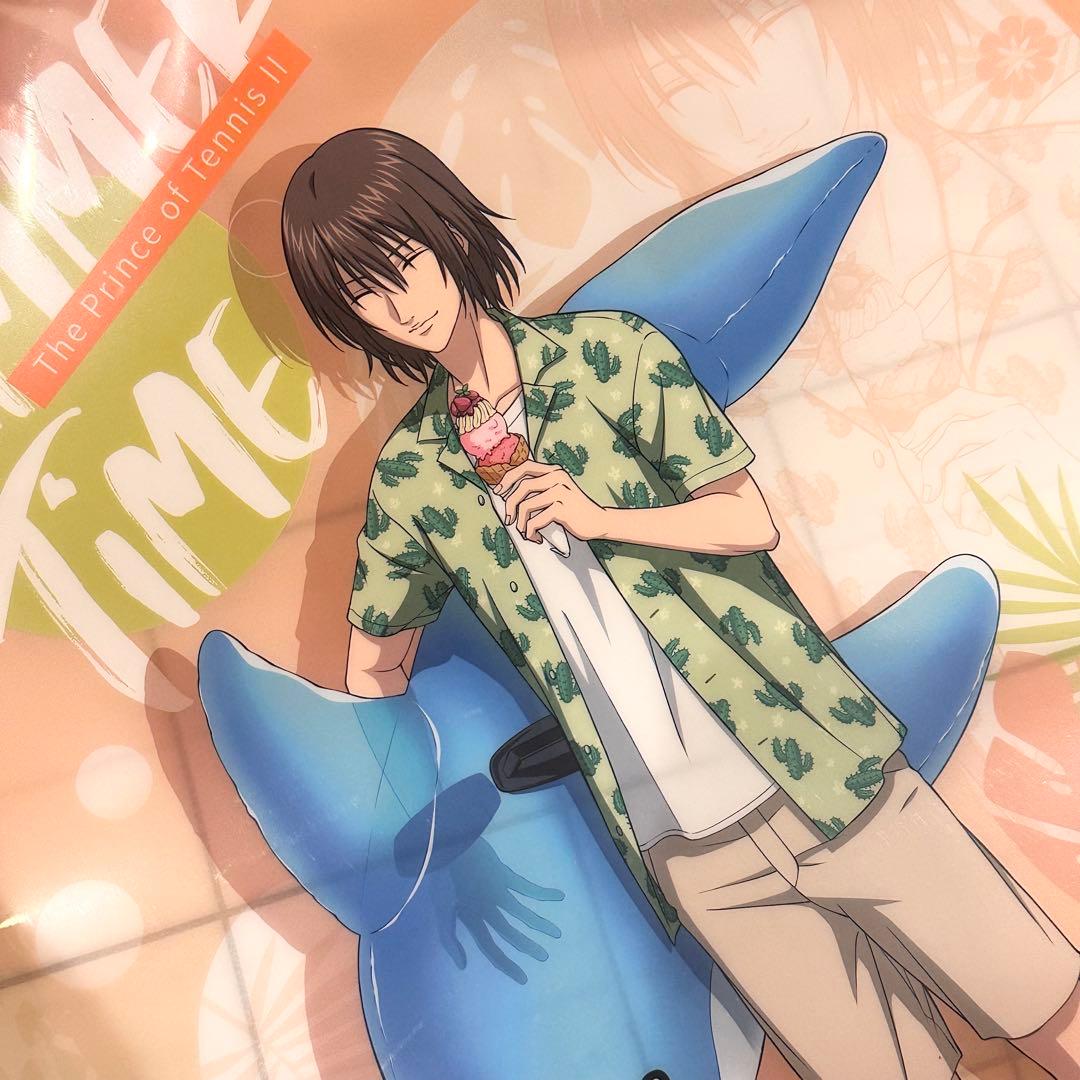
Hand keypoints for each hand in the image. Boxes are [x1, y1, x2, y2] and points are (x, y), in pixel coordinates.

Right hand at [435, 837, 563, 984]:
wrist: (448, 844)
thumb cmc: (443, 879)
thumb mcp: (442, 912)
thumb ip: (450, 939)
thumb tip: (463, 966)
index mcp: (470, 920)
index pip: (491, 947)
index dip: (506, 964)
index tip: (524, 979)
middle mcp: (486, 909)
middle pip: (509, 932)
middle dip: (526, 945)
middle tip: (544, 955)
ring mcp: (496, 891)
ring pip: (521, 912)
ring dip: (538, 922)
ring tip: (556, 933)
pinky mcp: (503, 874)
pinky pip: (526, 887)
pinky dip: (542, 893)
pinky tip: (559, 897)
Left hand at [493, 460, 607, 542]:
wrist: (599, 521)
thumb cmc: (573, 509)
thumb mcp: (557, 492)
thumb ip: (539, 487)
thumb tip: (507, 494)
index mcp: (554, 471)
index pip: (524, 466)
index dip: (508, 478)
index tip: (499, 493)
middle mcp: (557, 477)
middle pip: (522, 486)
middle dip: (510, 504)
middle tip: (509, 519)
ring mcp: (561, 492)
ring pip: (526, 506)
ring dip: (521, 523)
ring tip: (526, 532)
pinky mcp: (563, 509)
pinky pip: (536, 520)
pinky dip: (531, 532)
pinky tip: (536, 538)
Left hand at [897, 389, 1079, 533]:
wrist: (1078, 502)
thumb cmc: (1034, 482)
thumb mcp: (1002, 453)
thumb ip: (970, 443)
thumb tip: (913, 444)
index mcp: (1007, 408)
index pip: (955, 400)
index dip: (925, 422)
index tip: (909, 446)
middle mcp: (1014, 418)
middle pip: (950, 435)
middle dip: (928, 468)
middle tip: (928, 494)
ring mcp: (1021, 443)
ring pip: (957, 469)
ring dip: (952, 502)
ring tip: (962, 517)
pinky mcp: (1025, 472)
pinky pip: (975, 497)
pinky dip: (970, 517)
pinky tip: (982, 527)